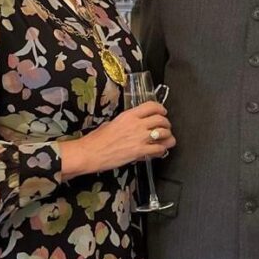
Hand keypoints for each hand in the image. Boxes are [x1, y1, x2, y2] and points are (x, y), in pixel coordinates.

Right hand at [59, 101, 175, 178]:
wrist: (90, 153)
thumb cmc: (96, 140)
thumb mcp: (110, 124)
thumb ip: (124, 123)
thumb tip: (130, 125)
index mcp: (128, 115)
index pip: (151, 106)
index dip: (160, 109)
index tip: (162, 112)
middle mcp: (136, 124)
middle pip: (161, 119)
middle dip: (166, 123)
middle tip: (165, 127)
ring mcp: (139, 138)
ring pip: (164, 133)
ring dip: (168, 136)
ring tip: (166, 139)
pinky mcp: (140, 151)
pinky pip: (159, 149)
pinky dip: (162, 150)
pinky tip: (159, 151)